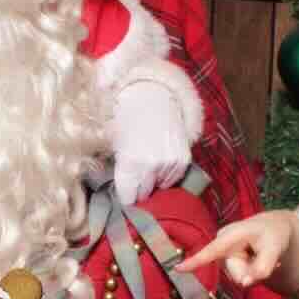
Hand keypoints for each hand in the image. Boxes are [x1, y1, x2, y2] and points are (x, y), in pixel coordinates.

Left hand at [111, 79, 189, 205]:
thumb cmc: (127, 124)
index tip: (124, 193)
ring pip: (159, 188)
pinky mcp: (183, 160)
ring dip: (153, 181)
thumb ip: (120, 173)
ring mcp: (169, 163)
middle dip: (138, 190)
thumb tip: (122, 197)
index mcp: (130, 162)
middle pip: (143, 195)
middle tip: (134, 177)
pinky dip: (166, 175)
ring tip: (147, 165)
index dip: (125, 196)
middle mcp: (152, 165)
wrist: (151, 101)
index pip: (128, 198)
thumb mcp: (115, 147)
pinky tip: (159, 161)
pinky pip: (173, 180)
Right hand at [177, 209, 297, 285]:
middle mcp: (222, 244)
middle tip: (266, 258)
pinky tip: (257, 260)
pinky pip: (240, 277)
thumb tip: (244, 283)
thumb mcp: (274, 248)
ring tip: (260, 256)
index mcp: (230, 235)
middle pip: (236, 273)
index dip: (194, 261)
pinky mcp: (226, 261)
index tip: (177, 269)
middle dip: (252, 272)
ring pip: (238, 277)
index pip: (211, 251)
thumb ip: (262, 267)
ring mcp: (223, 254)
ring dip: (252, 272)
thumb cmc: (274, 235)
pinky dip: (251, 272)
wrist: (276, 230)